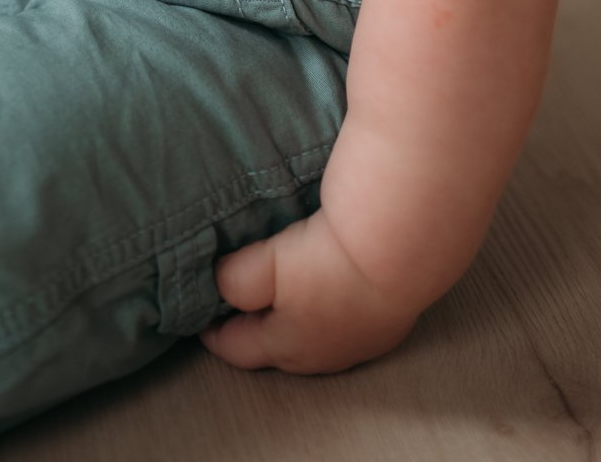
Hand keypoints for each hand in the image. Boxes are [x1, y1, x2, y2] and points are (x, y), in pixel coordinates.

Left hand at [200, 209, 418, 374]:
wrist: (399, 247)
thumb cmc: (329, 259)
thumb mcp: (265, 265)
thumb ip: (234, 279)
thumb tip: (220, 282)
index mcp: (286, 344)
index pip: (237, 349)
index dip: (214, 333)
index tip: (200, 317)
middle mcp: (322, 354)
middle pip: (277, 348)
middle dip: (255, 327)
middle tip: (239, 301)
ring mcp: (360, 342)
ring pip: (316, 337)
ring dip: (297, 318)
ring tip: (287, 290)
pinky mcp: (389, 320)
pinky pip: (350, 321)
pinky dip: (334, 307)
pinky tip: (335, 284)